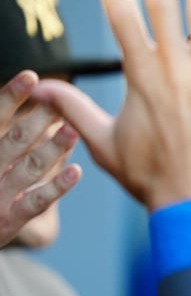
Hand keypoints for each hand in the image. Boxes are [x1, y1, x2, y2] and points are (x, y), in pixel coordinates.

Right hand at [0, 72, 80, 246]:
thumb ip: (13, 137)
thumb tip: (49, 109)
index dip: (11, 97)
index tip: (31, 76)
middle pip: (15, 140)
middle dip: (38, 119)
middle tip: (62, 101)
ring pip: (28, 167)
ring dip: (52, 148)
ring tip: (73, 130)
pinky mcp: (10, 218)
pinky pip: (36, 200)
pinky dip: (57, 186)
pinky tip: (76, 171)